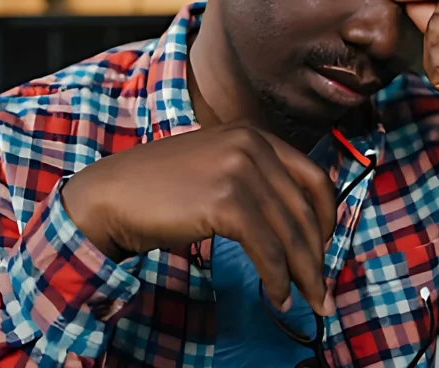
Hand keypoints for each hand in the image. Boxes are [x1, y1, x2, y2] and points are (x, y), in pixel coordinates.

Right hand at [61, 123, 336, 315]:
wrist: (111, 195)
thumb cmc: (158, 189)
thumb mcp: (216, 167)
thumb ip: (254, 182)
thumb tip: (295, 225)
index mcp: (255, 135)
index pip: (313, 178)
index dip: (327, 218)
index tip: (325, 248)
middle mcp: (253, 145)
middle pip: (305, 211)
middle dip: (318, 257)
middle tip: (323, 291)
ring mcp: (240, 170)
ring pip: (290, 234)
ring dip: (303, 275)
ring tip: (308, 303)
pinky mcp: (226, 201)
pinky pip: (267, 249)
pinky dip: (276, 279)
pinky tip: (276, 297)